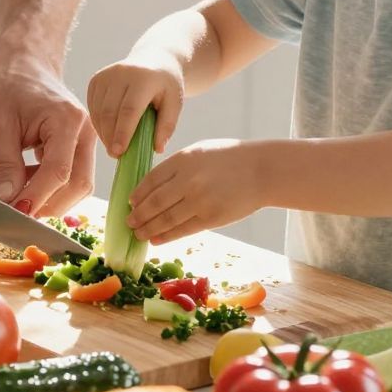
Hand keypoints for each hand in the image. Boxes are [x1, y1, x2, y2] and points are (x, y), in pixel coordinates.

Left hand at [0, 53, 96, 216]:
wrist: (23, 66)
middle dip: (48, 204)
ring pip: (78, 185)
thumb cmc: (8, 88)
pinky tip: (25, 179)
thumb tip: (8, 200)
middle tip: (16, 212)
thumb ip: (5, 165)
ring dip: (49, 197)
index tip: (12, 212)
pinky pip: (72, 176)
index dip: (36, 197)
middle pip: (78, 184)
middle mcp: (86, 131)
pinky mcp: (81, 146)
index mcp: (67, 120)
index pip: (58, 172)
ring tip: (17, 191)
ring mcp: (87, 139)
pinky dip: (50, 187)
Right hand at [87, 58, 183, 156]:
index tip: (119, 153)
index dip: (123, 133)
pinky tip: (107, 132)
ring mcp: (106, 75)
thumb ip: (167, 125)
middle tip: (116, 155)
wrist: (155, 58)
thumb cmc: (166, 86)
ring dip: (103, 132)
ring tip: (113, 146)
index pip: (129, 110)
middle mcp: (121, 73)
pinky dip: (98, 122)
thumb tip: (157, 149)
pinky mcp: (96, 79)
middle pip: (110, 112)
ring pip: (98, 111)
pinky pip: (93, 106)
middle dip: (110, 136)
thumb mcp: (175, 103)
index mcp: (144, 78)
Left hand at [127, 140, 263, 243]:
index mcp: (183, 160)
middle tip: (129, 222)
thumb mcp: (200, 151)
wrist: (262, 170)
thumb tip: (154, 186)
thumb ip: (178, 166)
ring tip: (139, 234)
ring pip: (165, 219)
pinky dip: (166, 236)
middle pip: (154, 202)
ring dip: (148, 229)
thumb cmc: (231, 158)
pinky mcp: (210, 217)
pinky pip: (182, 229)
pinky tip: (157, 239)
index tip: (130, 203)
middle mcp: (188, 180)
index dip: (138, 194)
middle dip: (138, 215)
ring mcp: (199, 200)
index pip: (151, 180)